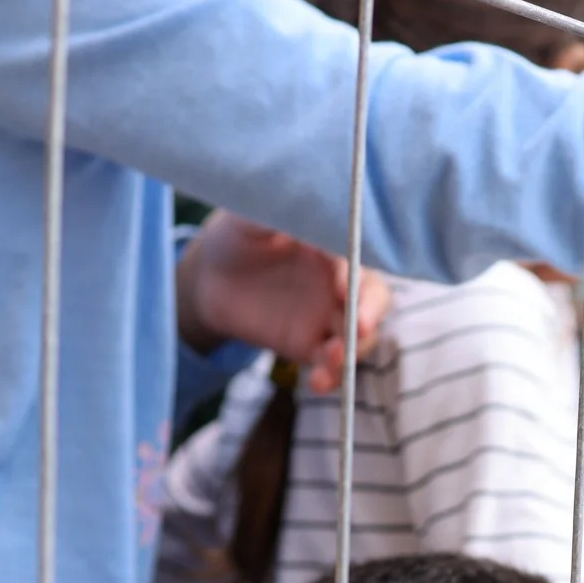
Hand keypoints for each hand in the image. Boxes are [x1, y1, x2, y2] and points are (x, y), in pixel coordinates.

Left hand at [174, 212, 391, 393]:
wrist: (210, 275)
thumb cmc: (238, 232)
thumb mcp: (254, 214)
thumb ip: (281, 208)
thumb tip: (310, 200)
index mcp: (333, 243)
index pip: (356, 257)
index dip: (354, 272)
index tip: (342, 285)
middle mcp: (340, 280)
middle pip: (373, 298)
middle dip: (371, 313)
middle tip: (360, 327)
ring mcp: (328, 315)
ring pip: (358, 336)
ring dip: (354, 350)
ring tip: (333, 357)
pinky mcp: (310, 345)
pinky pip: (330, 364)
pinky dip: (331, 376)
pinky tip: (319, 382)